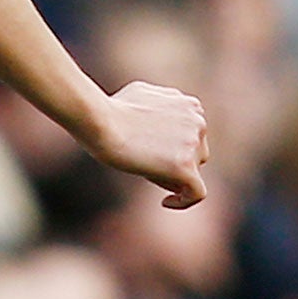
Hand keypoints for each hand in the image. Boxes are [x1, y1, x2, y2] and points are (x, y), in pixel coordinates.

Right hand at [90, 80, 209, 208]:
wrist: (99, 121)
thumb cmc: (110, 109)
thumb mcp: (141, 96)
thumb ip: (162, 107)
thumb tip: (164, 121)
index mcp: (190, 104)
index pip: (192, 134)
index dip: (171, 143)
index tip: (152, 148)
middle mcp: (198, 122)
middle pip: (196, 152)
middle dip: (172, 158)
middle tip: (142, 158)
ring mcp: (193, 145)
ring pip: (193, 171)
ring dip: (171, 174)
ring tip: (141, 168)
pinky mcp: (185, 167)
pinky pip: (196, 193)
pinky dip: (184, 201)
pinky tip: (166, 202)